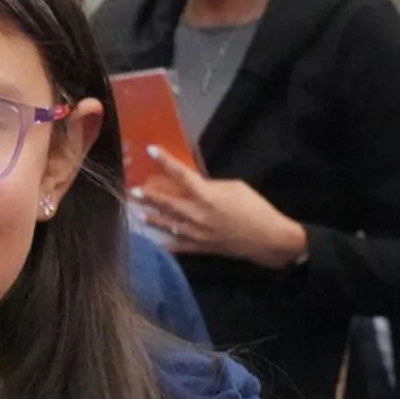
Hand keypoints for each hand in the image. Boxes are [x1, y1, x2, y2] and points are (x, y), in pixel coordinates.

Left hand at [133, 148, 308, 269]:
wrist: (266, 239)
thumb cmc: (254, 208)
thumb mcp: (235, 187)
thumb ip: (211, 185)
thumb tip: (194, 183)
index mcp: (206, 196)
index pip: (180, 175)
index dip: (165, 161)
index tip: (150, 150)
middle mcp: (195, 215)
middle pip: (165, 203)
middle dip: (147, 196)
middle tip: (132, 190)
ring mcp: (194, 233)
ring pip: (165, 224)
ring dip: (150, 217)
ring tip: (137, 211)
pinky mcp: (198, 248)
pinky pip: (175, 244)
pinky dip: (164, 241)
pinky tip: (153, 237)